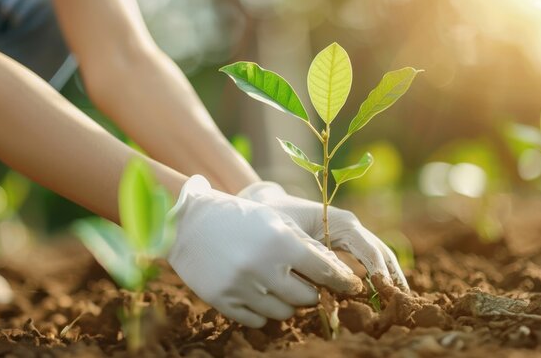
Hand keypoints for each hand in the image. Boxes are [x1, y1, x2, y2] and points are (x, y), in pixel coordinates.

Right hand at [166, 176, 362, 327]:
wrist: (189, 223)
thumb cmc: (240, 218)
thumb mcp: (276, 222)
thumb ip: (307, 246)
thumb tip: (337, 273)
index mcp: (279, 242)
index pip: (325, 271)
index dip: (342, 280)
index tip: (351, 285)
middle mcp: (262, 267)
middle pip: (306, 298)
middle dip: (311, 292)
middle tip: (305, 283)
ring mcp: (241, 287)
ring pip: (284, 313)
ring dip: (287, 303)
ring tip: (277, 286)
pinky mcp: (223, 301)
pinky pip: (258, 321)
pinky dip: (263, 311)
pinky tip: (257, 293)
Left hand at [239, 182, 408, 291]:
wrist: (268, 205)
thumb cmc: (277, 218)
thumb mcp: (292, 237)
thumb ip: (314, 258)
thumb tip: (337, 281)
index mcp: (342, 223)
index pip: (369, 251)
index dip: (379, 273)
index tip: (386, 293)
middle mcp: (351, 228)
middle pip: (381, 254)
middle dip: (392, 277)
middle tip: (403, 302)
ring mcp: (350, 236)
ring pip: (377, 258)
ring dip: (388, 279)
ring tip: (397, 302)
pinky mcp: (344, 246)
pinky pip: (365, 261)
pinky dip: (375, 278)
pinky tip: (380, 296)